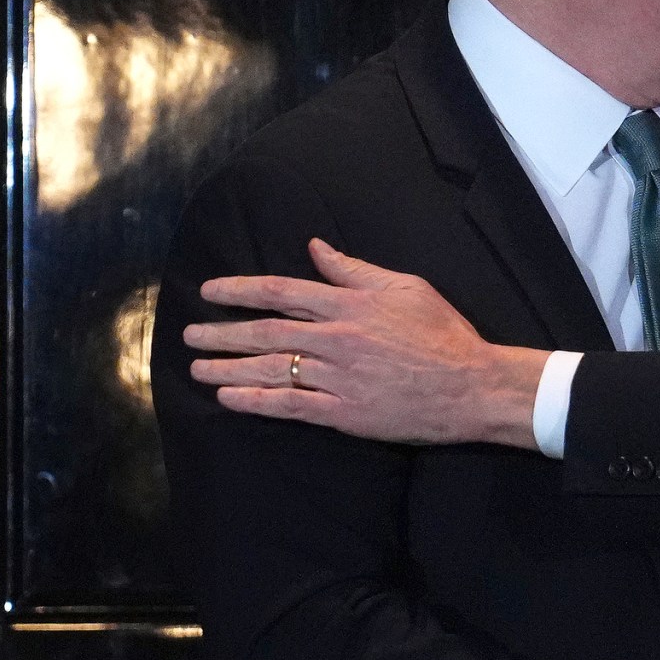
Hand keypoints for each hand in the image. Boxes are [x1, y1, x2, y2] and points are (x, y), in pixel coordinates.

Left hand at [187, 239, 546, 447]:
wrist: (471, 385)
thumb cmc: (443, 333)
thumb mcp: (405, 287)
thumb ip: (355, 270)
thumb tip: (316, 248)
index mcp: (349, 305)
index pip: (281, 292)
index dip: (240, 290)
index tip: (210, 292)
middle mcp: (336, 339)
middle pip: (265, 332)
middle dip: (221, 333)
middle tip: (188, 335)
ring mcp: (337, 377)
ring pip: (269, 370)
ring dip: (227, 368)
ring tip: (196, 368)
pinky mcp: (343, 412)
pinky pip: (289, 405)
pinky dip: (254, 402)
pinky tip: (228, 399)